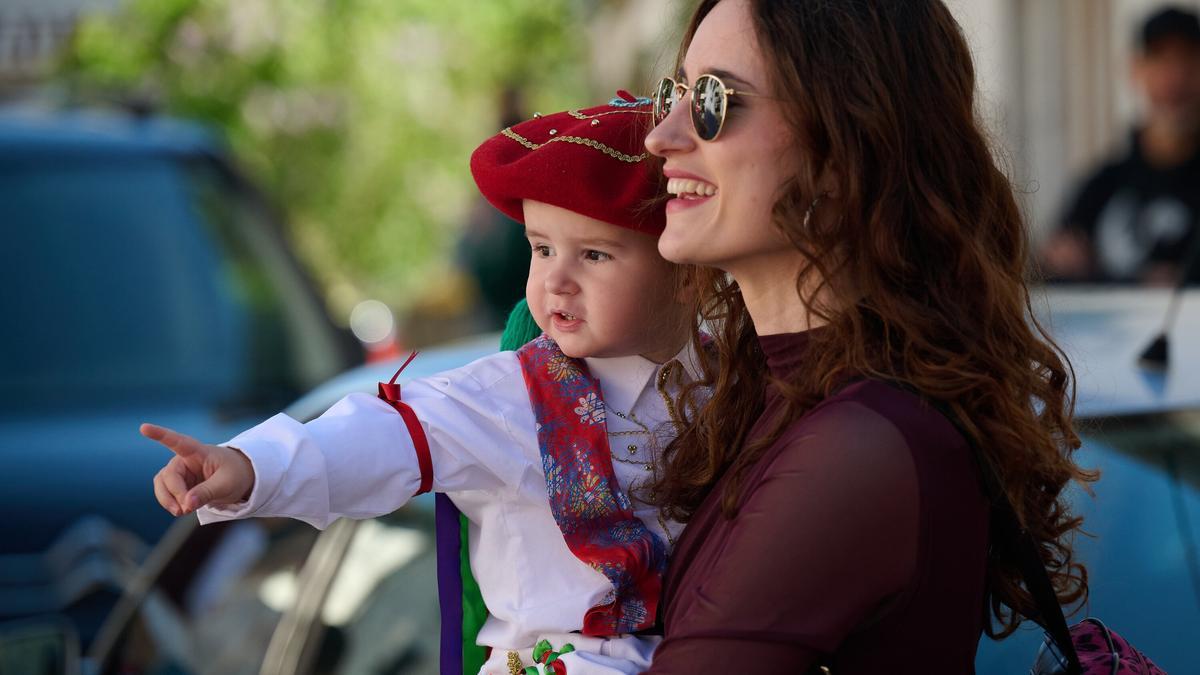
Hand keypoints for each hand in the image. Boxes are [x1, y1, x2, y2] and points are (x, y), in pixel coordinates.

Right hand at [141, 423, 255, 515]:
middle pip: (169, 475)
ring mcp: (180, 472)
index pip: (177, 441)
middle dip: (175, 493)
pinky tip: (183, 510)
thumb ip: (207, 492)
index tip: (143, 427)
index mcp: (199, 452)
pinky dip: (171, 503)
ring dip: (168, 500)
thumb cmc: (235, 475)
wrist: (239, 481)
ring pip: (161, 485)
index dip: (160, 434)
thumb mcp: (227, 484)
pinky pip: (165, 494)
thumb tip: (186, 504)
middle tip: (187, 509)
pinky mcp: (178, 484)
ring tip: (182, 512)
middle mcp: (185, 459)